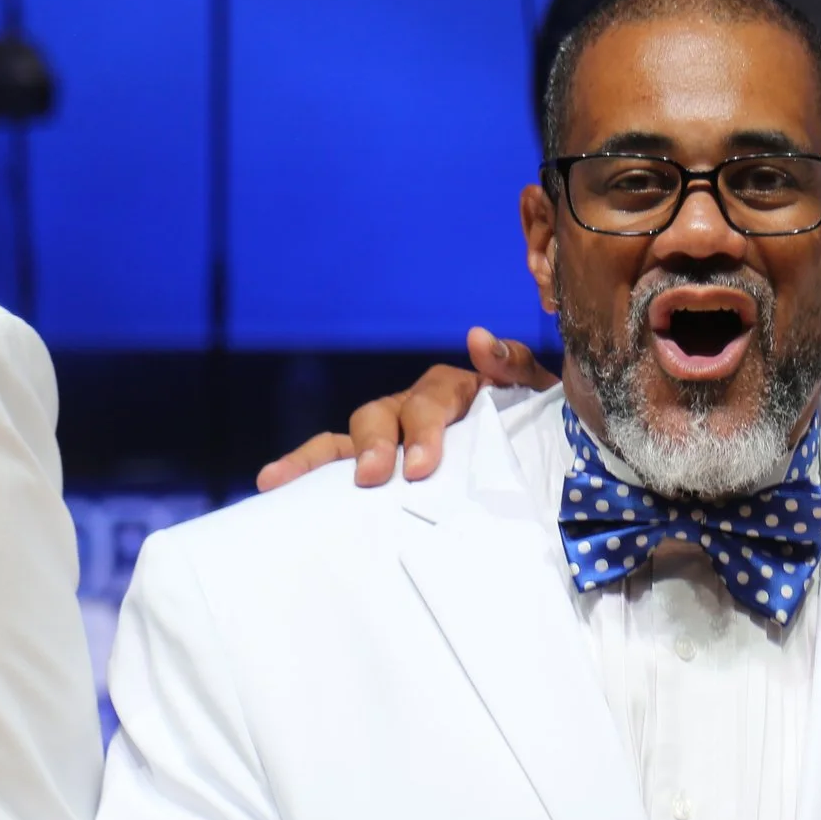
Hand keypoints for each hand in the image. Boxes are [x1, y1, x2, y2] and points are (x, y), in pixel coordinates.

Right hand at [255, 327, 556, 491]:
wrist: (549, 476)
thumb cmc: (539, 430)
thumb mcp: (540, 398)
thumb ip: (514, 367)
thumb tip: (477, 336)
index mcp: (455, 391)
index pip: (432, 399)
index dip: (425, 429)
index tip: (423, 466)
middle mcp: (414, 408)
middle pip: (384, 415)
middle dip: (376, 446)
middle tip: (376, 478)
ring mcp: (390, 437)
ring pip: (349, 437)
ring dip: (319, 458)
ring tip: (283, 479)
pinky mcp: (374, 466)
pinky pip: (333, 464)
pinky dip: (303, 469)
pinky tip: (271, 482)